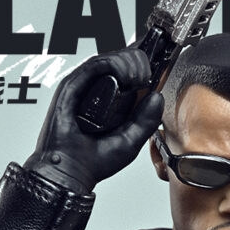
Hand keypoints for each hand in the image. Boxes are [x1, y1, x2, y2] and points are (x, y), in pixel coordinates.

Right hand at [24, 48, 163, 191]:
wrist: (70, 171)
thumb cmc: (92, 161)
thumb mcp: (130, 141)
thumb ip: (146, 121)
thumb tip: (157, 97)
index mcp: (111, 102)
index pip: (128, 71)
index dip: (144, 65)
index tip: (158, 68)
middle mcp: (97, 91)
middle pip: (120, 60)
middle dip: (140, 62)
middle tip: (147, 76)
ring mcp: (84, 87)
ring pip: (110, 59)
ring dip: (130, 62)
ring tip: (139, 78)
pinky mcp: (72, 85)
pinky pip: (95, 65)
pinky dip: (114, 65)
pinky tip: (127, 77)